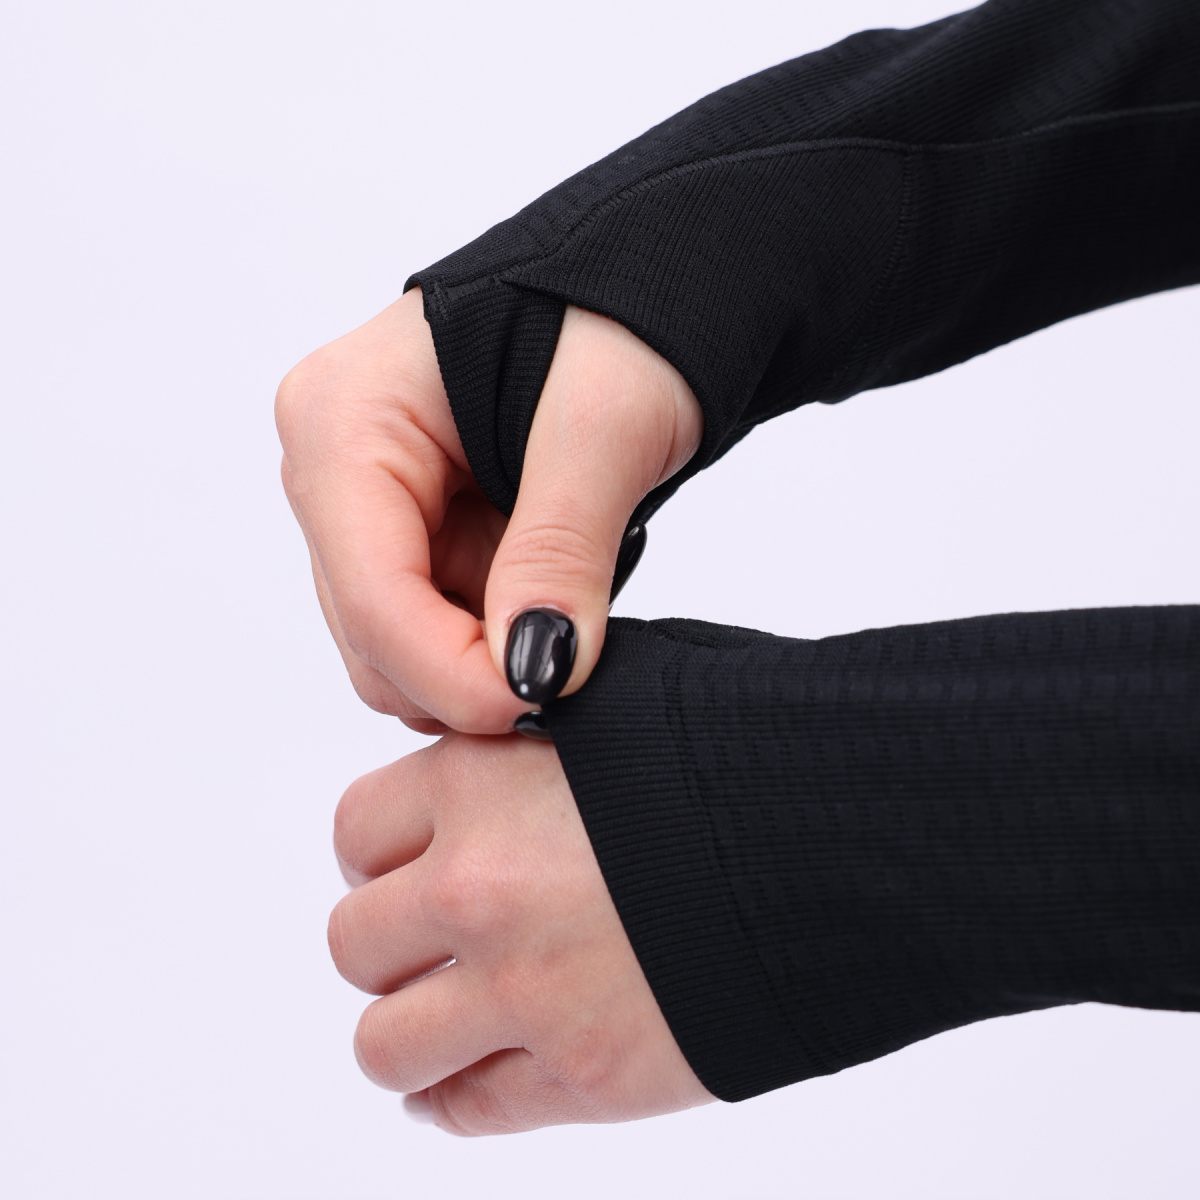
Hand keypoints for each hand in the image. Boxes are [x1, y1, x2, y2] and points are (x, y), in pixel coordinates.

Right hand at [275, 290, 700, 733]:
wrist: (659, 279)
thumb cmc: (628, 314)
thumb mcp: (601, 428)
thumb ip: (557, 553)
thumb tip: (534, 672)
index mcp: (342, 421)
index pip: (372, 598)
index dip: (454, 674)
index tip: (545, 702)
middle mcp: (334, 465)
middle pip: (373, 636)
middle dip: (468, 671)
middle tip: (572, 667)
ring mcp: (371, 500)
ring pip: (402, 644)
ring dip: (485, 657)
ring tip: (571, 611)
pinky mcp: (417, 524)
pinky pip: (440, 621)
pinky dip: (498, 635)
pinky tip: (554, 600)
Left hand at [328, 733, 713, 1134]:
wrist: (856, 835)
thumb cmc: (751, 748)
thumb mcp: (620, 697)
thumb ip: (530, 736)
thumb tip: (500, 755)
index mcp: (481, 779)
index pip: (358, 830)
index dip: (384, 850)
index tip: (414, 863)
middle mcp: (481, 886)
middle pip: (357, 942)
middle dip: (395, 942)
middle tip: (442, 942)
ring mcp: (527, 991)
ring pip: (384, 1044)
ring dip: (411, 1031)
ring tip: (452, 1017)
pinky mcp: (586, 1077)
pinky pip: (463, 1111)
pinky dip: (456, 1097)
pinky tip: (477, 1076)